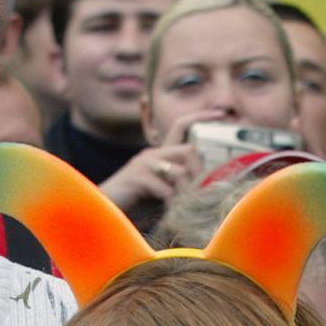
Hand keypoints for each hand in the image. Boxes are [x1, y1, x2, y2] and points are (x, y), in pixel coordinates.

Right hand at [96, 110, 220, 212]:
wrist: (105, 210)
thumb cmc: (134, 203)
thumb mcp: (160, 190)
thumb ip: (177, 184)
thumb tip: (206, 187)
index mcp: (158, 153)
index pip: (182, 125)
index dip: (201, 116)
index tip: (221, 112)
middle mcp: (152, 153)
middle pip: (189, 150)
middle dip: (201, 173)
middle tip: (207, 191)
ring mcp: (144, 164)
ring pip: (180, 172)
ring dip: (188, 193)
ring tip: (190, 207)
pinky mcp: (138, 177)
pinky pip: (166, 189)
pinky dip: (173, 203)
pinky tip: (173, 212)